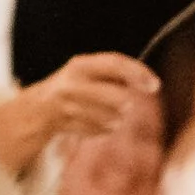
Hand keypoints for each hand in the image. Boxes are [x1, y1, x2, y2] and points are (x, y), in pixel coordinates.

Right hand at [0, 53, 158, 171]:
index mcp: (80, 65)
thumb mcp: (90, 71)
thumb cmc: (75, 86)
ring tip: (104, 113)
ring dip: (116, 119)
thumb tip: (149, 84)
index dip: (138, 73)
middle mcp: (72, 84)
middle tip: (125, 103)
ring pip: (112, 119)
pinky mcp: (68, 127)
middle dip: (127, 103)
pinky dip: (103, 128)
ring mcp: (68, 107)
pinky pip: (101, 131)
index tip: (155, 86)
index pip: (115, 64)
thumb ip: (116, 73)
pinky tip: (93, 122)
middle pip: (118, 98)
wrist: (39, 108)